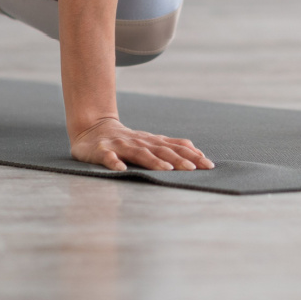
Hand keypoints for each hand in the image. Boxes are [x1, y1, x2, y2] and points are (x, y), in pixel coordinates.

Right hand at [70, 117, 213, 171]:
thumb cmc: (126, 140)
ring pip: (139, 154)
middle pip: (161, 151)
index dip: (191, 156)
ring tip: (166, 170)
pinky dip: (114, 163)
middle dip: (178, 160)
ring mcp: (120, 146)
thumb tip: (197, 151)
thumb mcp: (150, 141)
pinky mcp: (102, 151)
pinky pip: (108, 157)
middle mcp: (139, 142)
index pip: (175, 148)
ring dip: (153, 161)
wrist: (92, 128)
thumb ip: (171, 145)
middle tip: (193, 169)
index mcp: (151, 142)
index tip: (208, 165)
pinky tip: (120, 169)